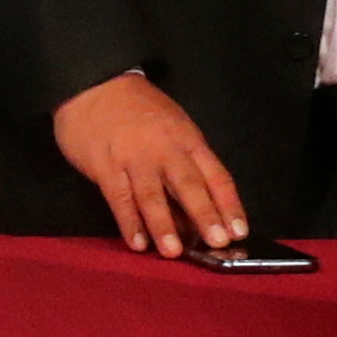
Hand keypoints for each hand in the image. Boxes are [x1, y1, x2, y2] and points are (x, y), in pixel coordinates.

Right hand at [53, 72, 247, 256]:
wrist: (95, 85)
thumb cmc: (141, 112)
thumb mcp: (174, 128)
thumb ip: (188, 163)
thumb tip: (199, 209)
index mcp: (189, 140)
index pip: (216, 174)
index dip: (229, 204)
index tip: (240, 230)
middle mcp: (166, 150)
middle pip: (189, 184)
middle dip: (205, 214)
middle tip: (217, 242)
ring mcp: (134, 158)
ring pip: (152, 194)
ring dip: (164, 224)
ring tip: (174, 252)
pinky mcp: (105, 165)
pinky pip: (119, 197)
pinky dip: (128, 222)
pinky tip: (137, 243)